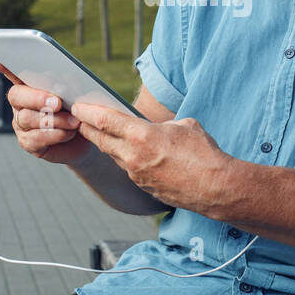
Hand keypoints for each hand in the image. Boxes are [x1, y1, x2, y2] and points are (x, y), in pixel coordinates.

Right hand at [0, 57, 91, 165]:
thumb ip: (68, 84)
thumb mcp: (77, 93)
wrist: (86, 137)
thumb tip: (63, 82)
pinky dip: (54, 135)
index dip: (3, 66)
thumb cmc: (77, 110)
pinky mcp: (28, 143)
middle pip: (17, 96)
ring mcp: (21, 124)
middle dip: (36, 98)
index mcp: (30, 85)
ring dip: (53, 120)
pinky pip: (36, 138)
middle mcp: (21, 103)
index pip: (14, 72)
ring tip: (72, 121)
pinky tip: (68, 133)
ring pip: (27, 118)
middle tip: (57, 103)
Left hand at [70, 102, 234, 214]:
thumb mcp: (185, 126)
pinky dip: (124, 158)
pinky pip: (128, 169)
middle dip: (87, 128)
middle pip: (101, 139)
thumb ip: (163, 125)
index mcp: (142, 136)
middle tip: (78, 118)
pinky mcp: (144, 188)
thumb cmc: (204, 153)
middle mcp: (134, 157)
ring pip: (113, 155)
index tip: (78, 106)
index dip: (89, 112)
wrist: (216, 188)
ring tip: (101, 133)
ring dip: (105, 144)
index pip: (106, 121)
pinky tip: (129, 153)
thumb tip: (158, 128)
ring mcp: (137, 175)